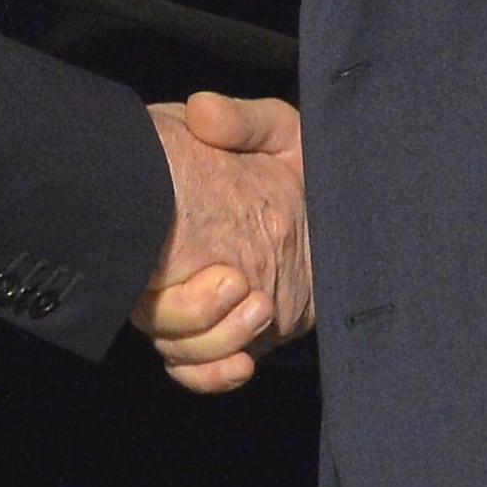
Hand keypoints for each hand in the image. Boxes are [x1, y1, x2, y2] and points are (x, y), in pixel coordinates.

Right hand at [138, 92, 309, 393]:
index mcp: (182, 216)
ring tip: (257, 307)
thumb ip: (240, 119)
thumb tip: (202, 111)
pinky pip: (204, 369)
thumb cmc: (301, 162)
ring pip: (182, 347)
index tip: (217, 267)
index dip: (166, 274)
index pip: (145, 256)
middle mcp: (183, 266)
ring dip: (214, 341)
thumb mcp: (277, 129)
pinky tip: (241, 363)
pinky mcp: (235, 334)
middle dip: (195, 314)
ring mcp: (207, 304)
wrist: (341, 198)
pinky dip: (214, 375)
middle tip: (236, 283)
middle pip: (159, 315)